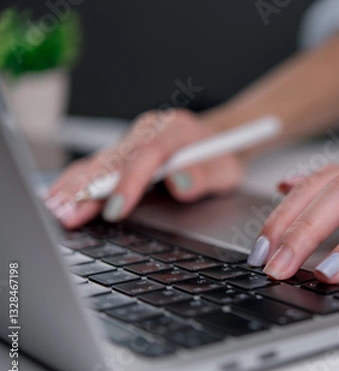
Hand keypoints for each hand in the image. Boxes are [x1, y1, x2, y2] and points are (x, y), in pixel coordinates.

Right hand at [46, 109, 243, 228]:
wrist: (217, 141)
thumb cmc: (221, 157)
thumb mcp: (225, 170)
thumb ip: (205, 176)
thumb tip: (181, 183)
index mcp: (175, 129)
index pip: (148, 154)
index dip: (130, 182)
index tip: (118, 209)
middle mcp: (148, 130)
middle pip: (114, 157)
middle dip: (89, 187)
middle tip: (68, 213)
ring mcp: (132, 139)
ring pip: (99, 161)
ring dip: (76, 186)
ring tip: (54, 208)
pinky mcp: (123, 151)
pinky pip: (97, 166)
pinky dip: (78, 182)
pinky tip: (60, 197)